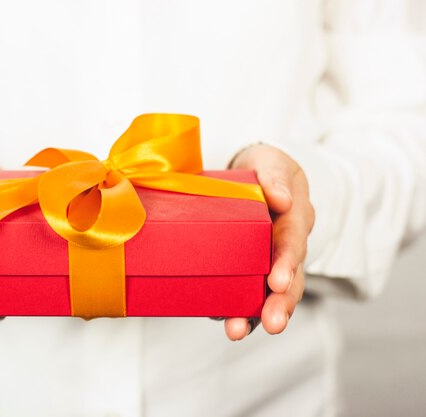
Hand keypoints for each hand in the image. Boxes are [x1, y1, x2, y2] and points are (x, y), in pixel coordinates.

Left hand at [224, 144, 314, 340]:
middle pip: (290, 279)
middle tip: (272, 323)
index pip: (293, 242)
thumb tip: (282, 200)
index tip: (278, 281)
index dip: (287, 263)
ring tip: (237, 331)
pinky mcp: (252, 271)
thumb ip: (275, 176)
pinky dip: (238, 310)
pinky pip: (248, 294)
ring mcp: (271, 262)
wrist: (254, 176)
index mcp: (294, 219)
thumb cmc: (264, 170)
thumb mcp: (271, 162)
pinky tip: (223, 321)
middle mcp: (286, 246)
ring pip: (271, 294)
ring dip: (257, 315)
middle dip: (281, 303)